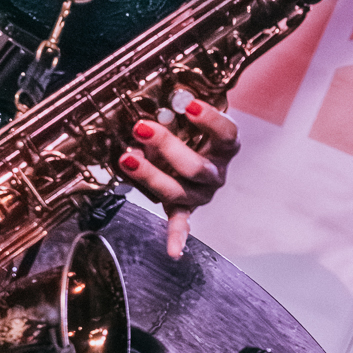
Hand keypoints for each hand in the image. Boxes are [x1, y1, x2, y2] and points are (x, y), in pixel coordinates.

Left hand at [118, 93, 238, 258]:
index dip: (208, 120)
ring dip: (151, 175)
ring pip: (179, 190)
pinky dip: (177, 236)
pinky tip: (174, 251)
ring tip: (128, 158)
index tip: (188, 104)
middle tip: (142, 127)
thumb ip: (178, 108)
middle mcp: (216, 172)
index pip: (225, 133)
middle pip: (196, 166)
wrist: (196, 147)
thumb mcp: (188, 113)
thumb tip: (162, 101)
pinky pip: (181, 221)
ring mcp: (201, 192)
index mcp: (225, 146)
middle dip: (167, 146)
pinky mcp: (185, 206)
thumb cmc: (192, 127)